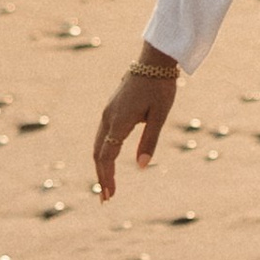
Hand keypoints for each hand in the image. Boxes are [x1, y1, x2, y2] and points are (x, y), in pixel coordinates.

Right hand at [93, 50, 180, 195]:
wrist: (153, 61)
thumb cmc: (160, 87)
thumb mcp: (160, 115)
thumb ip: (149, 141)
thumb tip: (141, 167)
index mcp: (119, 121)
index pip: (107, 157)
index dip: (107, 177)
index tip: (110, 196)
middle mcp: (108, 118)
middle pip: (99, 153)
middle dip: (101, 177)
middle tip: (106, 198)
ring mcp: (107, 112)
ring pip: (98, 145)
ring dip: (101, 166)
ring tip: (106, 184)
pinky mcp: (111, 109)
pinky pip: (102, 136)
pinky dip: (103, 153)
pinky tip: (108, 161)